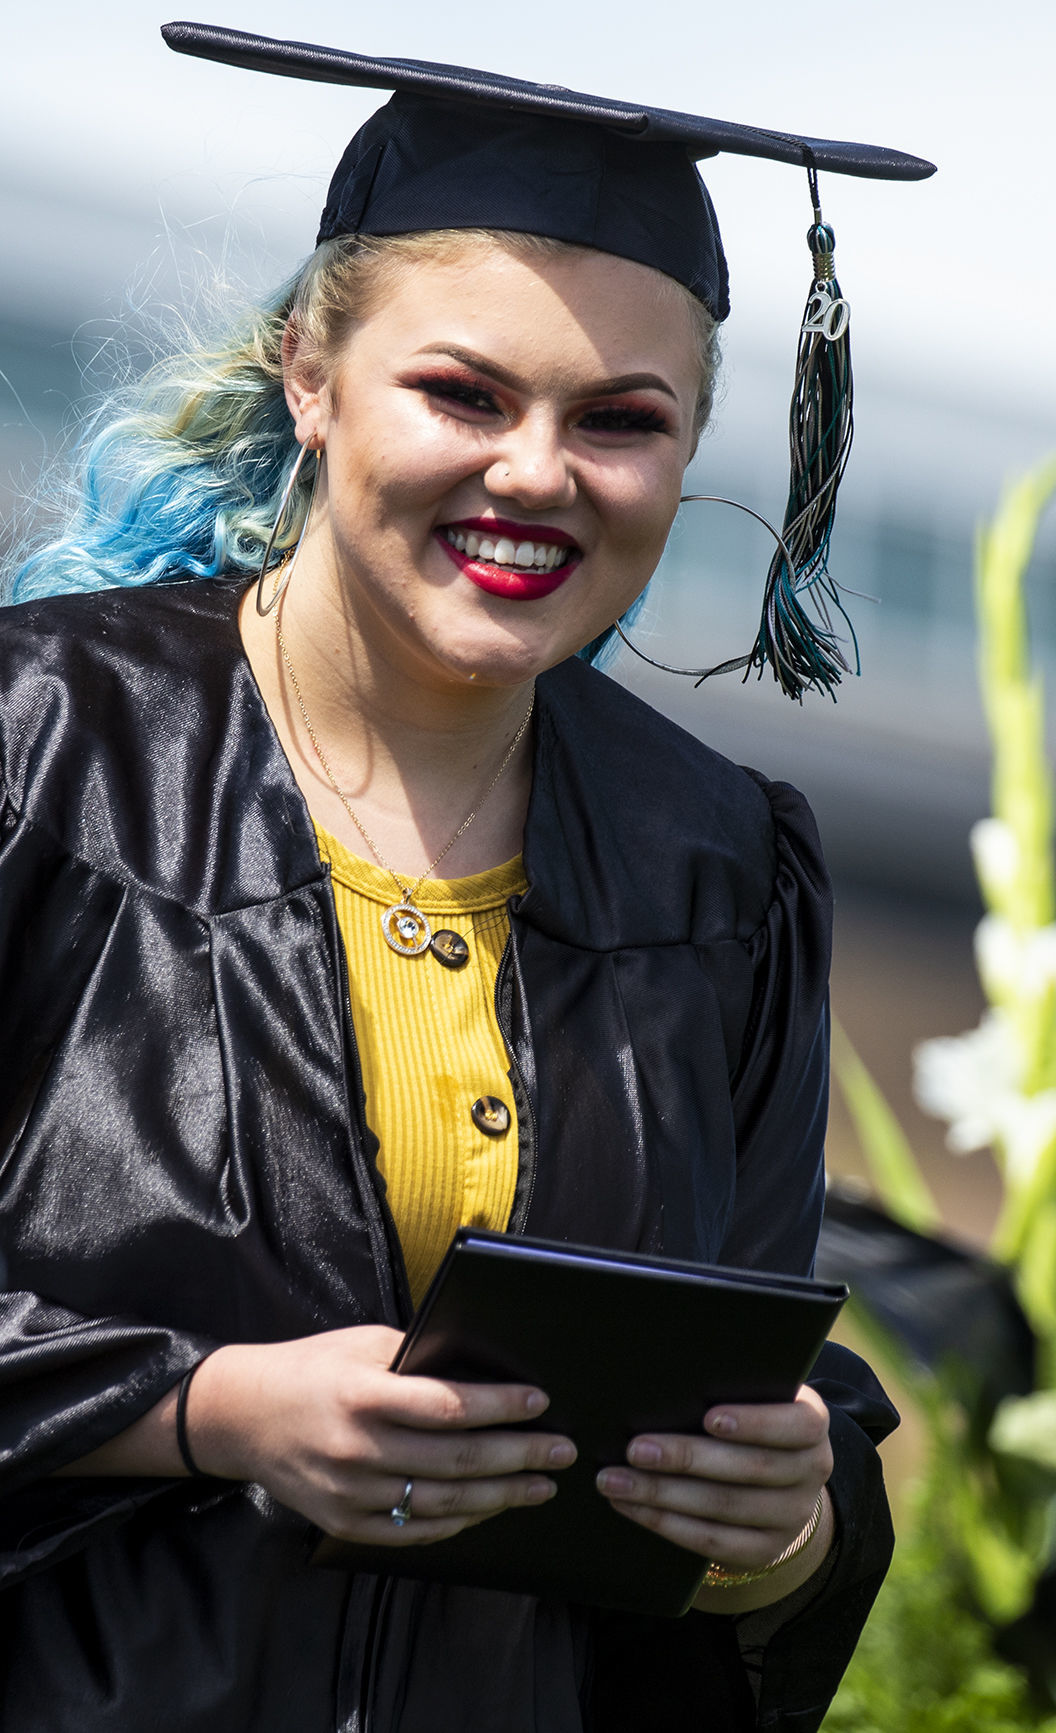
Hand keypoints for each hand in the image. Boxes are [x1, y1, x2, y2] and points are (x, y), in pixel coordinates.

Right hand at [187, 1327, 576, 1545]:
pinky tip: (488, 1508)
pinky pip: (414, 1531)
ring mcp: (351, 1493)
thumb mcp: (362, 1345)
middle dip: (519, 1456)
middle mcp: (359, 1449)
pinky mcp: (345, 1523)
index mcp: (364, 1395)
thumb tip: (483, 1368)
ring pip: (443, 1502)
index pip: (448, 1405)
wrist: (240, 1417)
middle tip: (563, 1452)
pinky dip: (458, 1521)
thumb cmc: (310, 1368)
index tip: (540, 1401)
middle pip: (457, 1460)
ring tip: (541, 1486)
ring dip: (500, 1496)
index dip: (500, 1405)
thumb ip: (418, 1358)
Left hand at [595, 1385, 832, 1608]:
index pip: (796, 1425)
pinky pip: (712, 1542)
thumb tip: (670, 1378)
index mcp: (812, 1424)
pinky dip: (666, 1523)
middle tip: (634, 1449)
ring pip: (723, 1507)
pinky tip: (632, 1506)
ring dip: (662, 1494)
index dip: (755, 1423)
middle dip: (685, 1457)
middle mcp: (811, 1472)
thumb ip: (731, 1386)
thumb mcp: (757, 1396)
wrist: (779, 1481)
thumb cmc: (750, 1419)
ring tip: (615, 1480)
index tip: (708, 1417)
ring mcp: (790, 1517)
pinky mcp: (764, 1550)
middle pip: (748, 1469)